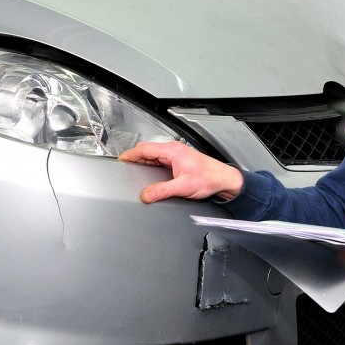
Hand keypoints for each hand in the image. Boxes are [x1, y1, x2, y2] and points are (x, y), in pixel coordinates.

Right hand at [118, 141, 243, 203]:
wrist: (223, 179)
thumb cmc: (209, 178)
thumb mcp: (183, 187)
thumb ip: (162, 191)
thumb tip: (146, 195)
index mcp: (172, 151)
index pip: (145, 149)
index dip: (131, 154)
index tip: (121, 159)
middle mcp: (174, 149)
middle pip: (148, 150)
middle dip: (135, 157)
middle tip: (125, 166)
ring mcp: (176, 154)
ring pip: (154, 154)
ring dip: (144, 161)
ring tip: (134, 169)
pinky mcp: (179, 160)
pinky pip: (160, 159)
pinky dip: (151, 164)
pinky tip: (149, 172)